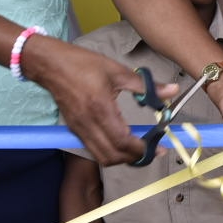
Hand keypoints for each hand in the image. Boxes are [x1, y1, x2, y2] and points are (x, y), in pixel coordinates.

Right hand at [22, 34, 164, 165]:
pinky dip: (109, 152)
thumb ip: (146, 85)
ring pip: (101, 156)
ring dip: (121, 158)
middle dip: (134, 158)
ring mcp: (78, 129)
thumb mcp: (117, 71)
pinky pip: (93, 149)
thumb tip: (172, 90)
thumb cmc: (82, 64)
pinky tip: (121, 142)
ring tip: (138, 149)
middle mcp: (88, 124)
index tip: (157, 146)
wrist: (50, 64)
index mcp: (100, 108)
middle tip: (152, 150)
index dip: (141, 149)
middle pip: (111, 156)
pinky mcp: (74, 129)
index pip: (121, 141)